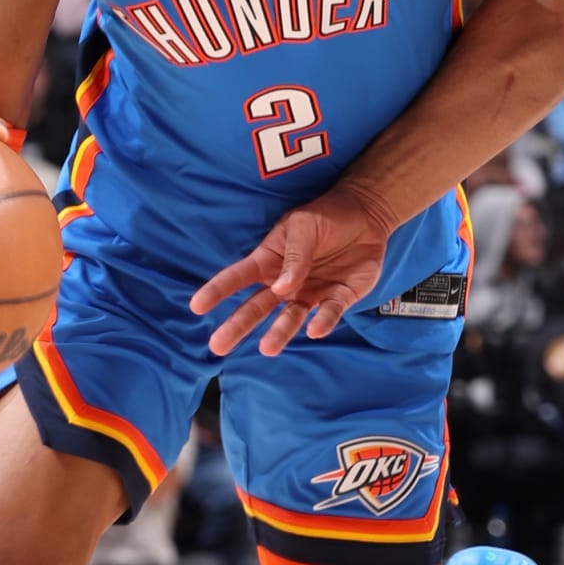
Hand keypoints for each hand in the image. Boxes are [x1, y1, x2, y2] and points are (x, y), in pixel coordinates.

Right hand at [189, 180, 394, 356]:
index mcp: (268, 261)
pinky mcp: (337, 299)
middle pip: (256, 308)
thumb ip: (294, 256)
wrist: (367, 216)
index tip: (196, 307)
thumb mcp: (304, 226)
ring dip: (278, 333)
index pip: (237, 277)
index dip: (216, 291)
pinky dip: (322, 322)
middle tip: (217, 346)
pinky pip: (327, 314)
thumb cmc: (326, 216)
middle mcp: (285, 283)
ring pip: (289, 318)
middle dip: (237, 326)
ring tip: (267, 348)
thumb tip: (280, 287)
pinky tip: (315, 329)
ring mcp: (310, 293)